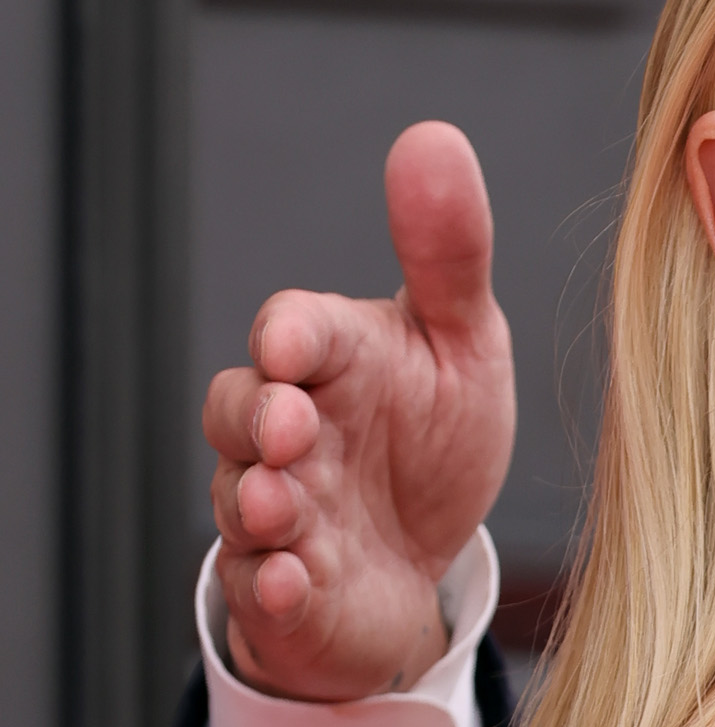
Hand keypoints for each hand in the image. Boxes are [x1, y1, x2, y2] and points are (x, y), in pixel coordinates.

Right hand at [203, 118, 516, 701]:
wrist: (423, 561)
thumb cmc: (433, 438)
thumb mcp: (462, 343)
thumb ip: (449, 253)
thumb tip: (435, 138)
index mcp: (330, 360)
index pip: (292, 331)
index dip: (290, 336)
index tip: (293, 342)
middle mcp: (289, 432)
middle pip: (240, 411)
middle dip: (258, 417)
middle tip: (293, 425)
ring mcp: (278, 512)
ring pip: (240, 499)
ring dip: (259, 501)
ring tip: (285, 504)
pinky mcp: (284, 588)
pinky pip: (260, 587)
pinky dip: (273, 584)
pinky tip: (296, 581)